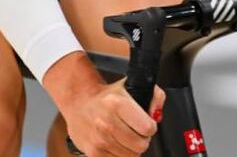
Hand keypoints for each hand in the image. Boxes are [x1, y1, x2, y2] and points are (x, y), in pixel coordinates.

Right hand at [43, 52, 164, 155]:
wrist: (79, 102)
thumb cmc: (106, 96)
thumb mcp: (131, 86)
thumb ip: (154, 97)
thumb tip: (157, 114)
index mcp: (117, 104)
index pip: (147, 128)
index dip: (151, 127)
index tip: (146, 124)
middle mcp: (106, 123)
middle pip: (141, 145)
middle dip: (143, 139)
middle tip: (136, 131)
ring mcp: (99, 140)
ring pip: (132, 156)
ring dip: (132, 147)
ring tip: (124, 135)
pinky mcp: (93, 153)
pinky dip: (121, 154)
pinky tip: (116, 142)